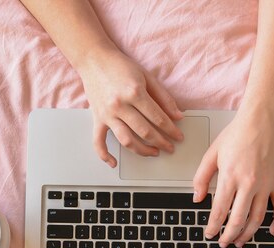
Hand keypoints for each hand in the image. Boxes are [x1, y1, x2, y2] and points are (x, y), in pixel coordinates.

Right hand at [77, 49, 183, 166]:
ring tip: (153, 152)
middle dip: (161, 142)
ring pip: (126, 140)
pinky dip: (105, 155)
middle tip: (170, 147)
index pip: (158, 118)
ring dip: (142, 150)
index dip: (171, 130)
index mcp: (134, 93)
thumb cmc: (121, 66)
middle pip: (145, 132)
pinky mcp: (96, 118)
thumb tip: (178, 116)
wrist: (94, 59)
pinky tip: (114, 163)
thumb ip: (164, 97)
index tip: (179, 136)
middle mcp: (120, 105)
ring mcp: (107, 114)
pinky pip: (98, 141)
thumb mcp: (147, 77)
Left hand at [192, 108, 273, 247]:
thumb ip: (201, 178)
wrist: (261, 121)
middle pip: (238, 219)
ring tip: (240, 241)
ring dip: (248, 234)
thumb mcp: (211, 154)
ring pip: (258, 218)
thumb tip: (197, 198)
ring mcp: (265, 185)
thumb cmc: (237, 134)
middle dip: (229, 235)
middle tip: (223, 243)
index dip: (214, 227)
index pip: (220, 210)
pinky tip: (270, 231)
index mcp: (230, 177)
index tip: (209, 234)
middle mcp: (249, 184)